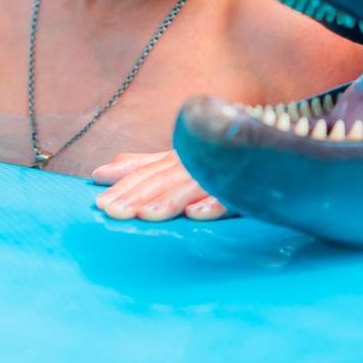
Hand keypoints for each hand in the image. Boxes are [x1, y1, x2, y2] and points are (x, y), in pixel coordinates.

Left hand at [90, 150, 231, 221]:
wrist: (262, 147)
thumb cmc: (210, 160)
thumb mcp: (173, 162)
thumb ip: (139, 166)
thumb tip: (99, 173)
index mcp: (177, 160)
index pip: (146, 173)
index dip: (123, 187)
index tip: (100, 204)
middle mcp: (194, 164)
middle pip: (162, 180)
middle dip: (137, 196)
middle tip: (113, 212)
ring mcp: (219, 175)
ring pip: (190, 187)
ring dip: (168, 200)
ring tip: (146, 215)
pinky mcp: (244, 187)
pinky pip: (228, 196)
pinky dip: (212, 203)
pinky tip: (196, 214)